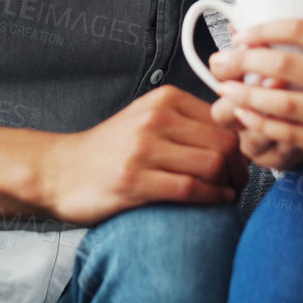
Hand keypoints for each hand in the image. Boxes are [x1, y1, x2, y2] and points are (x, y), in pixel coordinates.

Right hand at [40, 85, 245, 225]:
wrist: (59, 171)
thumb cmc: (108, 151)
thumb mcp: (146, 120)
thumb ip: (186, 123)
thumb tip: (236, 136)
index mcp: (163, 100)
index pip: (224, 118)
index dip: (242, 143)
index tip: (243, 161)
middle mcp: (155, 118)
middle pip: (224, 141)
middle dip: (241, 167)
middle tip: (240, 183)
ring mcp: (143, 148)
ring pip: (212, 164)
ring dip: (230, 184)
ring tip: (229, 193)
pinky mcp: (133, 180)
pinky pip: (190, 189)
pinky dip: (212, 198)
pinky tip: (217, 202)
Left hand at [207, 0, 302, 168]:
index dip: (266, 29)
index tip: (242, 33)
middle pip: (286, 64)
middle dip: (244, 61)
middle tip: (219, 61)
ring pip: (284, 104)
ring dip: (247, 97)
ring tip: (224, 91)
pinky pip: (293, 136)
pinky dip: (265, 126)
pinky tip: (246, 118)